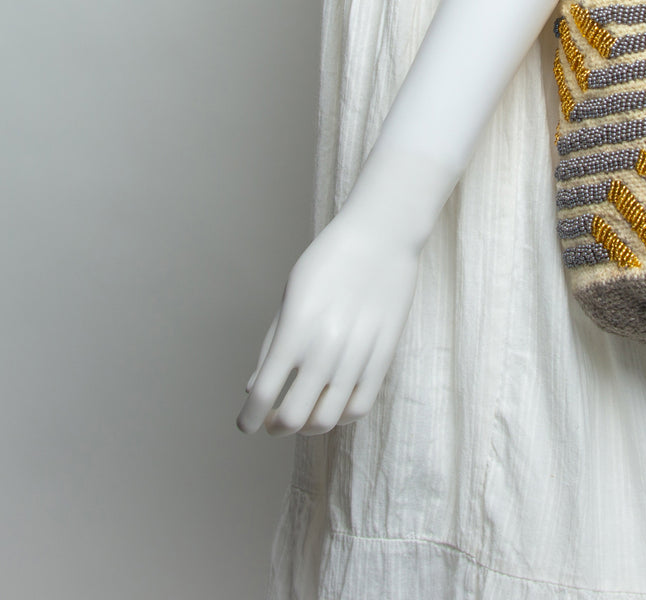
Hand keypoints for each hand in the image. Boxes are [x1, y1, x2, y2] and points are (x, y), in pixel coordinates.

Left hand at [236, 209, 419, 436]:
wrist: (382, 235)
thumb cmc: (329, 261)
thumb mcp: (291, 295)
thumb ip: (273, 342)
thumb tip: (253, 387)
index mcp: (296, 329)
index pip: (263, 395)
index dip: (249, 418)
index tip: (246, 423)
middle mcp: (326, 347)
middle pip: (293, 417)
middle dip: (276, 425)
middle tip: (274, 419)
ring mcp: (358, 353)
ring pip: (327, 418)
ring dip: (308, 426)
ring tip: (304, 414)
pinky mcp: (385, 353)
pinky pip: (361, 405)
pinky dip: (342, 415)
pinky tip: (333, 403)